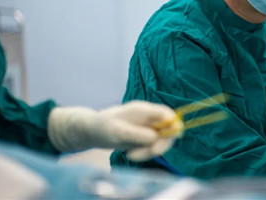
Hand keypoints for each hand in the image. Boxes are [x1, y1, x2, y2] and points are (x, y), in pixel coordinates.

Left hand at [48, 100, 183, 160]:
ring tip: (131, 156)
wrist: (92, 131)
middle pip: (169, 130)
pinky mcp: (144, 138)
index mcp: (145, 110)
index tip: (166, 139)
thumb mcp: (117, 131)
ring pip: (161, 141)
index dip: (173, 125)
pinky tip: (130, 154)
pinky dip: (145, 154)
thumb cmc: (102, 127)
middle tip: (145, 154)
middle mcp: (149, 118)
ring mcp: (148, 128)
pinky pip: (153, 148)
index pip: (168, 114)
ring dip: (150, 151)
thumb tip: (155, 138)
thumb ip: (137, 133)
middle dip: (160, 144)